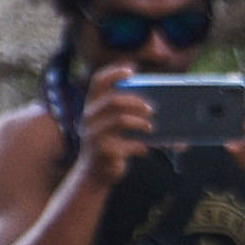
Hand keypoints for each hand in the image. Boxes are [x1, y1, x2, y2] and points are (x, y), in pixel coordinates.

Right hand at [71, 63, 151, 191]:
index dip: (114, 73)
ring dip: (140, 123)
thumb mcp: (111, 126)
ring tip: (150, 128)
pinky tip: (144, 149)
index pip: (98, 82)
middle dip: (136, 102)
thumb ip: (125, 114)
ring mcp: (95, 135)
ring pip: (120, 120)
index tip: (131, 70)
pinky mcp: (104, 151)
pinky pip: (128, 144)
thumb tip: (155, 107)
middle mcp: (89, 118)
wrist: (96, 174)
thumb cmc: (110, 145)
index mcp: (92, 107)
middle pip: (114, 101)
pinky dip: (140, 145)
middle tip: (151, 109)